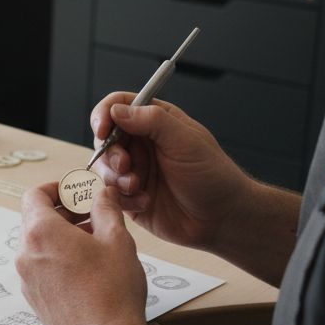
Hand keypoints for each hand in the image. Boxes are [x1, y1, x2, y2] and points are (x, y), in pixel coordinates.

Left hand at [17, 182, 146, 324]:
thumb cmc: (112, 292)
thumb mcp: (116, 239)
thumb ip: (105, 208)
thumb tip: (101, 192)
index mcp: (40, 233)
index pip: (34, 195)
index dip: (56, 188)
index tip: (76, 191)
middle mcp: (26, 255)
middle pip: (37, 219)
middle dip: (65, 212)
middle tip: (94, 214)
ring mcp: (27, 279)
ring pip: (40, 245)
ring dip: (64, 236)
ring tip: (96, 241)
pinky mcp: (35, 298)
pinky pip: (42, 267)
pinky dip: (59, 258)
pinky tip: (88, 267)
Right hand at [88, 93, 254, 251]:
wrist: (222, 218)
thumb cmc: (213, 175)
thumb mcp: (185, 141)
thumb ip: (152, 121)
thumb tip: (116, 110)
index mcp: (156, 121)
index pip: (119, 105)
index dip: (104, 114)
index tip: (103, 129)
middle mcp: (142, 143)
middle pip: (104, 137)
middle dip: (109, 152)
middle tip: (125, 165)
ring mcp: (135, 169)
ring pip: (104, 166)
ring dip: (116, 177)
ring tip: (137, 187)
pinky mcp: (131, 195)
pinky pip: (111, 193)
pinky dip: (123, 198)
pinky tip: (145, 202)